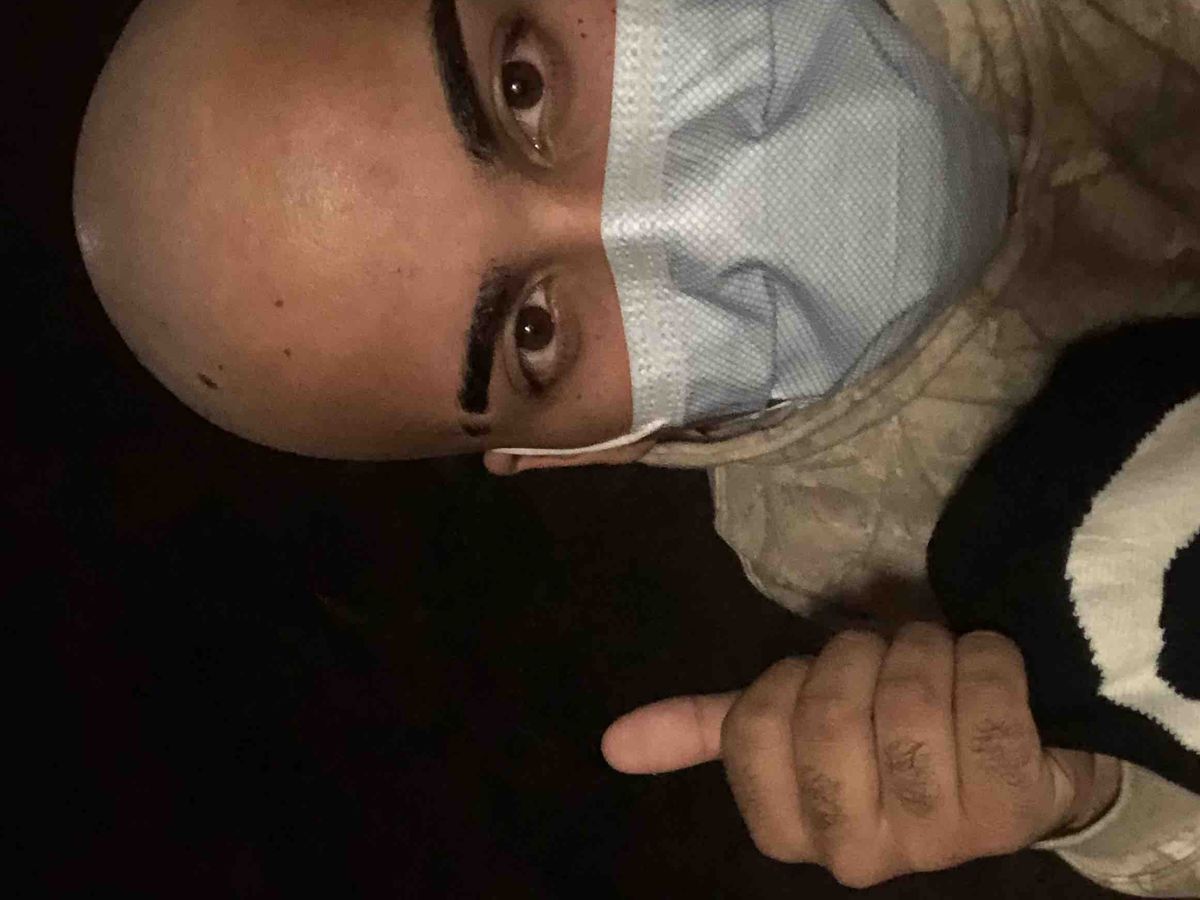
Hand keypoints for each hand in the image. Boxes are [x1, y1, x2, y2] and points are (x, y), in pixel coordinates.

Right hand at [602, 625, 1119, 886]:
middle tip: (886, 662)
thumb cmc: (883, 737)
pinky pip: (984, 698)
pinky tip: (986, 668)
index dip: (791, 680)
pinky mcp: (1017, 807)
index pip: (754, 725)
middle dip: (858, 659)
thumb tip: (612, 743)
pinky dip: (983, 657)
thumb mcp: (791, 727)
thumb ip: (704, 731)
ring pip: (904, 703)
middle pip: (827, 714)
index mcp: (795, 831)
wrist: (1006, 764)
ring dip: (922, 651)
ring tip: (937, 663)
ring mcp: (943, 839)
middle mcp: (861, 854)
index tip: (825, 686)